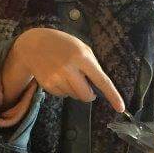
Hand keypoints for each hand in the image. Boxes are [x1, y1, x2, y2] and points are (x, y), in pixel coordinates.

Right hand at [9, 28, 124, 111]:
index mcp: (82, 57)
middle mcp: (69, 68)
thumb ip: (91, 64)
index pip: (101, 80)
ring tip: (66, 75)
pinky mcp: (48, 85)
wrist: (32, 45)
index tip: (120, 108)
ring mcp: (57, 78)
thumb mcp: (80, 47)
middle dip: (89, 95)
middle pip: (87, 95)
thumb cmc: (62, 44)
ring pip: (74, 96)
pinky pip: (63, 95)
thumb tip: (99, 87)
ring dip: (75, 90)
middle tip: (86, 87)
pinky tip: (57, 77)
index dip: (113, 95)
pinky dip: (64, 90)